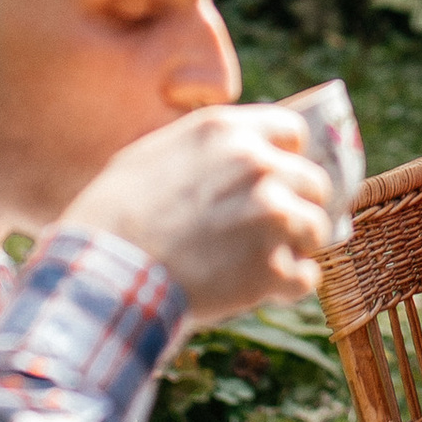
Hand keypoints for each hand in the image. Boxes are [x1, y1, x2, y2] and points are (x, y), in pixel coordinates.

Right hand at [68, 103, 336, 320]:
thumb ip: (204, 150)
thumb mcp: (151, 155)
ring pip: (317, 228)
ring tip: (257, 263)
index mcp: (226, 131)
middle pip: (313, 182)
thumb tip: (233, 155)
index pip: (293, 131)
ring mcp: (271, 215)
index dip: (287, 158)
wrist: (104, 272)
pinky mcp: (272, 267)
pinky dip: (286, 288)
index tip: (276, 181)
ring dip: (295, 248)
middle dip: (296, 206)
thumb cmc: (113, 216)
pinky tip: (256, 290)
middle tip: (266, 231)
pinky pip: (305, 278)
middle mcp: (258, 165)